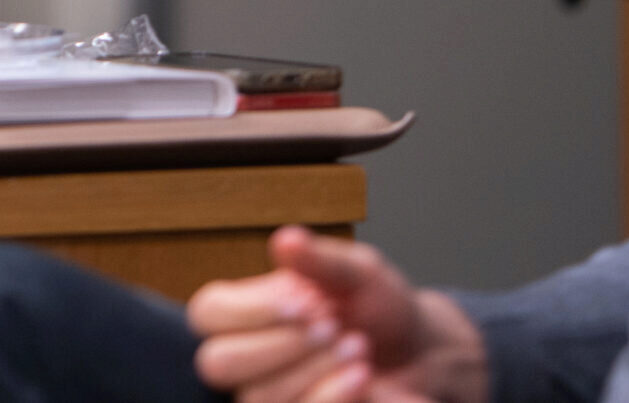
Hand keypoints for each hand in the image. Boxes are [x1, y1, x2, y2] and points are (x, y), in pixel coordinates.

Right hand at [187, 228, 486, 402]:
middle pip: (217, 362)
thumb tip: (284, 240)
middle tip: (330, 325)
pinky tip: (362, 377)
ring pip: (256, 397)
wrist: (421, 355)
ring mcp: (270, 394)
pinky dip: (330, 396)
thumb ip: (320, 260)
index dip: (249, 311)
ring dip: (312, 370)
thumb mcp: (360, 272)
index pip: (207, 313)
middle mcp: (249, 354)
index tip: (304, 302)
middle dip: (279, 345)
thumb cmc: (380, 306)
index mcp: (249, 309)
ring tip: (357, 347)